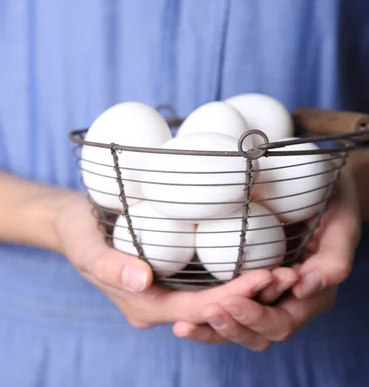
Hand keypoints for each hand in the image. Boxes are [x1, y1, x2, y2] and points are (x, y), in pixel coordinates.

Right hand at [54, 192, 274, 327]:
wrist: (72, 225)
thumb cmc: (77, 233)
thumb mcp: (87, 247)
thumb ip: (111, 266)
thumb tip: (142, 280)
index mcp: (142, 306)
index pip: (195, 308)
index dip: (232, 297)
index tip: (265, 277)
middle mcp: (159, 306)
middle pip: (213, 308)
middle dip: (251, 296)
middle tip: (289, 275)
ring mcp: (166, 294)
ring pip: (215, 299)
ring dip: (249, 289)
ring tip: (285, 270)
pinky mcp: (172, 278)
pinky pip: (209, 284)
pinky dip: (235, 276)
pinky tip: (259, 259)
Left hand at [172, 171, 360, 349]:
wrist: (319, 186)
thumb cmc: (333, 202)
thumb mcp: (342, 223)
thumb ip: (333, 257)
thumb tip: (306, 286)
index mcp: (312, 295)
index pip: (281, 321)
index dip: (254, 317)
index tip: (228, 301)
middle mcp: (289, 302)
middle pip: (258, 335)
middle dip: (230, 328)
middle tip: (205, 312)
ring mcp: (267, 296)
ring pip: (241, 330)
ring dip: (213, 331)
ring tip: (183, 327)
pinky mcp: (247, 285)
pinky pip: (228, 310)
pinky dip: (206, 319)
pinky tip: (180, 319)